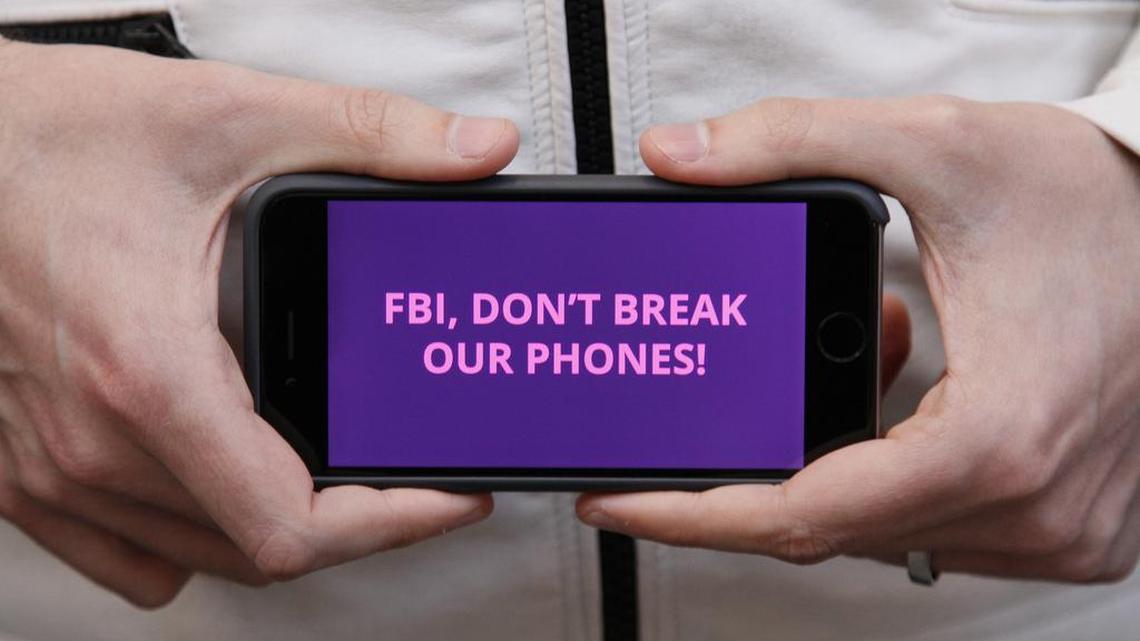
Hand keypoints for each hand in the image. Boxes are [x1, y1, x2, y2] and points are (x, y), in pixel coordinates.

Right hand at [0, 38, 517, 606]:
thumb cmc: (49, 133)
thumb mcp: (230, 116)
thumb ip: (373, 136)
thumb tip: (481, 150)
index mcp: (149, 371)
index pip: (289, 523)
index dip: (391, 524)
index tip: (448, 494)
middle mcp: (91, 440)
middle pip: (257, 549)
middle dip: (358, 520)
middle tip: (410, 471)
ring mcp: (47, 465)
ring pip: (197, 556)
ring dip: (283, 524)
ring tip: (344, 475)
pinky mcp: (18, 467)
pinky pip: (125, 553)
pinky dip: (194, 537)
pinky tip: (232, 482)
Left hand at [577, 96, 1139, 582]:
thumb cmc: (1100, 198)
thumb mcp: (937, 144)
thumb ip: (794, 142)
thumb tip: (684, 156)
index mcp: (996, 438)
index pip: (804, 513)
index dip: (694, 512)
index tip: (621, 498)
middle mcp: (1032, 505)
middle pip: (831, 528)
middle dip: (746, 477)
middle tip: (683, 431)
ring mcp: (1058, 528)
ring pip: (878, 531)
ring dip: (824, 461)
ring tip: (826, 368)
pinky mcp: (1069, 526)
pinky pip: (933, 525)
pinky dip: (885, 470)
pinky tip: (893, 390)